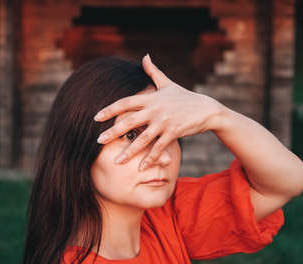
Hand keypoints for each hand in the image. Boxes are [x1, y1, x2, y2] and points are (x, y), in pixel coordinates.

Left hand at [93, 54, 225, 170]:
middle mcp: (155, 109)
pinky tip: (141, 168)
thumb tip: (145, 56)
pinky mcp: (174, 133)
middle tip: (99, 140)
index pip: (125, 102)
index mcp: (151, 98)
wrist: (206, 109)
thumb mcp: (168, 84)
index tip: (96, 117)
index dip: (110, 109)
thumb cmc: (184, 97)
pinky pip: (159, 148)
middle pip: (130, 121)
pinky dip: (150, 158)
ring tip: (117, 161)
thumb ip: (153, 72)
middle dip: (113, 132)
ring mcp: (164, 122)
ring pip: (143, 138)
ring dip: (129, 151)